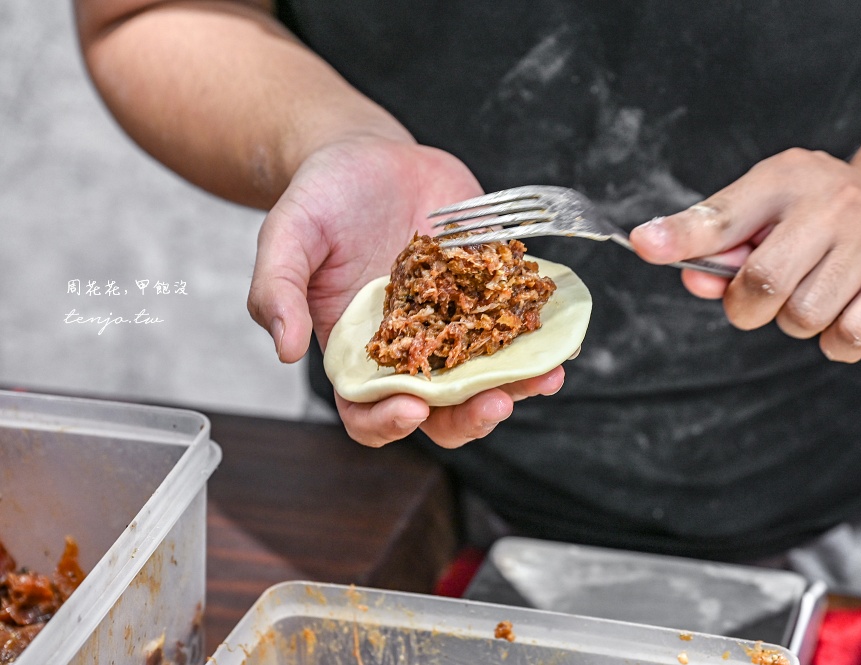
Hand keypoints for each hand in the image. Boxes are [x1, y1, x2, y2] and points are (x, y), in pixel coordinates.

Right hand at [246, 136, 564, 446]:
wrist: (370, 154)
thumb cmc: (321, 199)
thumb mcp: (287, 236)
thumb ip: (277, 290)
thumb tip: (285, 349)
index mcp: (358, 351)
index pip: (368, 410)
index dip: (387, 422)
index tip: (410, 410)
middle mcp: (410, 348)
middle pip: (441, 408)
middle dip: (469, 416)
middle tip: (495, 405)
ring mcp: (454, 322)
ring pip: (488, 375)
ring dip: (518, 385)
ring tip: (546, 377)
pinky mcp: (488, 290)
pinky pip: (516, 324)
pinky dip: (540, 336)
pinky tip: (560, 336)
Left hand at [630, 148, 860, 362]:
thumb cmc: (815, 211)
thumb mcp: (763, 204)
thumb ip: (716, 238)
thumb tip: (682, 270)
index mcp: (788, 180)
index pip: (725, 215)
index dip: (682, 236)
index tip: (643, 246)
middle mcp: (839, 205)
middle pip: (764, 283)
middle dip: (748, 304)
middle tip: (761, 294)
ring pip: (804, 318)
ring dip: (794, 320)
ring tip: (811, 289)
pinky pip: (846, 340)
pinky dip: (834, 339)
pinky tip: (843, 307)